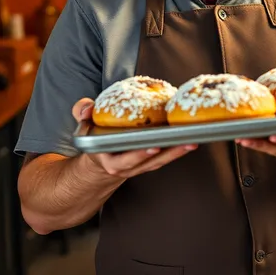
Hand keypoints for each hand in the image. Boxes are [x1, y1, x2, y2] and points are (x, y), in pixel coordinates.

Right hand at [73, 98, 196, 178]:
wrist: (100, 161)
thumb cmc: (96, 138)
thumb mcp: (85, 125)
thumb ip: (82, 112)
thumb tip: (87, 108)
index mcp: (109, 159)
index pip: (125, 159)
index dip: (139, 154)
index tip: (153, 146)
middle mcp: (126, 166)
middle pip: (150, 161)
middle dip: (168, 152)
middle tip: (183, 141)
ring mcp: (140, 165)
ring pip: (161, 161)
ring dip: (177, 151)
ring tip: (193, 140)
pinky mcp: (150, 162)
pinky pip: (165, 157)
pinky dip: (177, 149)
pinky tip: (191, 139)